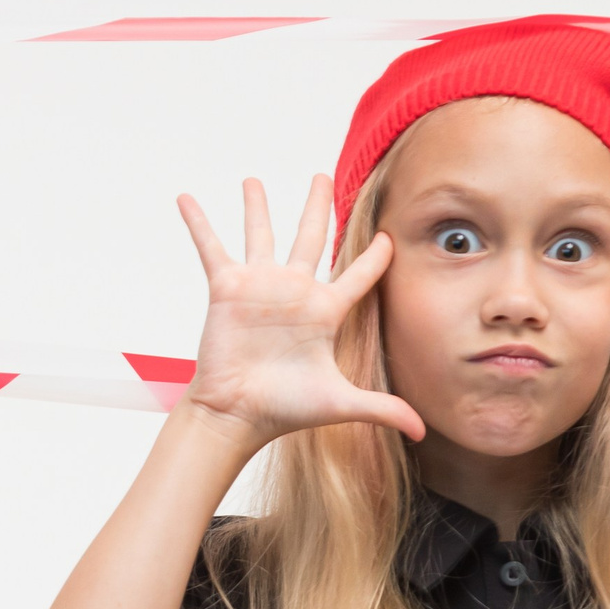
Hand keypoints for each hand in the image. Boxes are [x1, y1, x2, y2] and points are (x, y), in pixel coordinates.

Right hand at [176, 175, 423, 448]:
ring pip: (260, 233)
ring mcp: (259, 286)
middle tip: (323, 176)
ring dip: (257, 206)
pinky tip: (186, 198)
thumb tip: (423, 432)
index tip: (388, 237)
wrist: (238, 413)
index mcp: (325, 311)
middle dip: (317, 205)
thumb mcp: (341, 403)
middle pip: (311, 236)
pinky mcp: (227, 288)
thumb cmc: (285, 409)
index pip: (359, 274)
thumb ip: (383, 409)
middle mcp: (294, 291)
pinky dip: (198, 222)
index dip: (376, 257)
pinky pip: (211, 247)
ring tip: (252, 180)